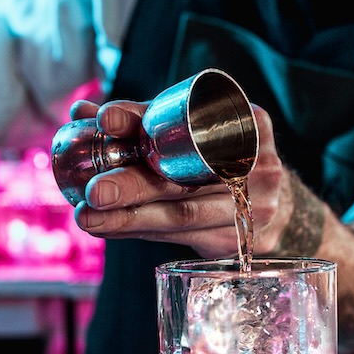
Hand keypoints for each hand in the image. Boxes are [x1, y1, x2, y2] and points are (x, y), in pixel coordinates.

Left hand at [68, 99, 307, 258]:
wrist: (273, 202)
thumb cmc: (219, 158)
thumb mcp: (194, 129)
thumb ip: (142, 120)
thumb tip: (80, 113)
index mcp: (247, 122)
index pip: (190, 119)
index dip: (143, 120)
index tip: (104, 120)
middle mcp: (255, 163)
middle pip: (185, 178)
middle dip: (132, 185)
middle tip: (92, 191)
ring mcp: (253, 205)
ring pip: (181, 215)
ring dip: (129, 219)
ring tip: (88, 218)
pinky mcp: (240, 240)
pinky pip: (183, 238)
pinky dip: (141, 232)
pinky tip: (110, 229)